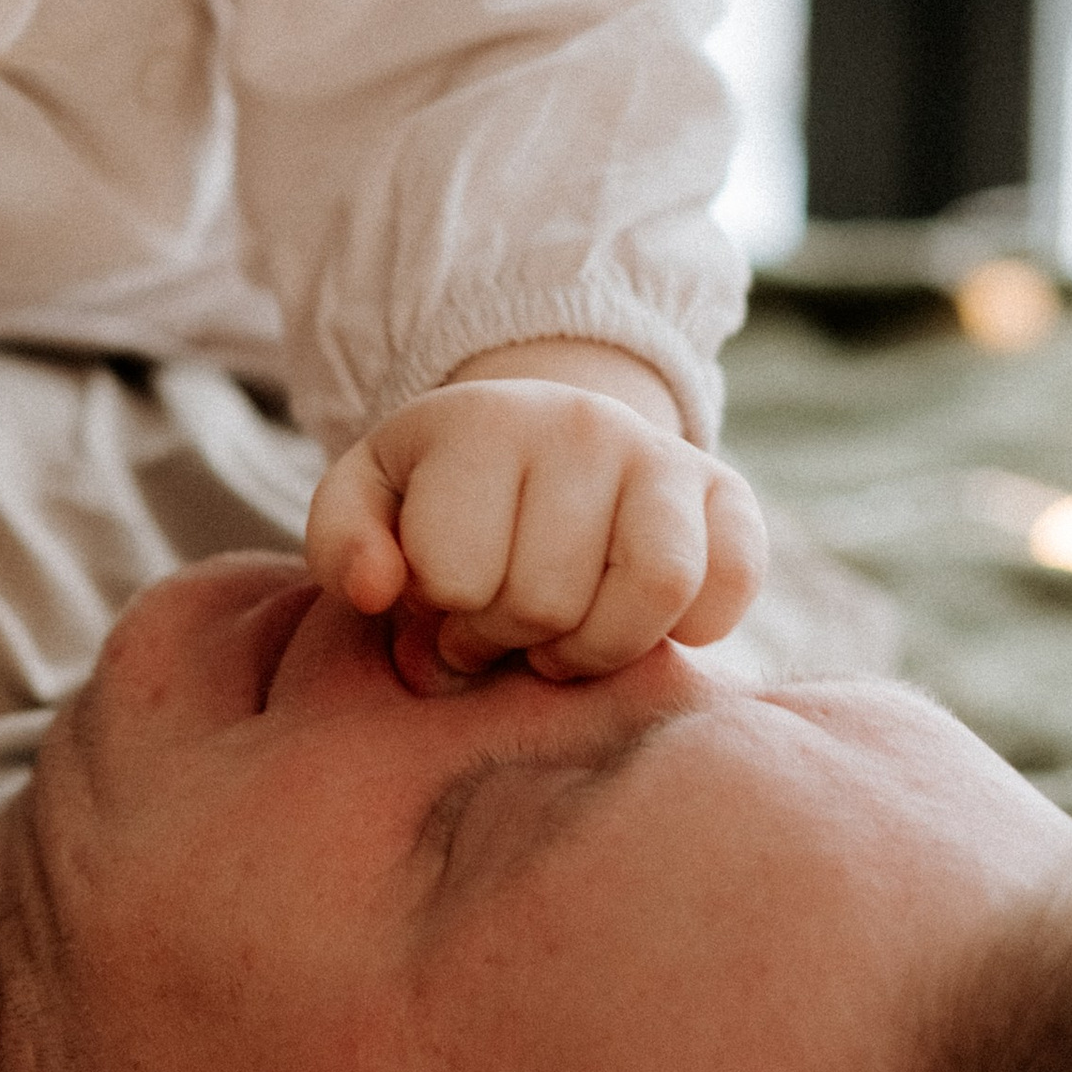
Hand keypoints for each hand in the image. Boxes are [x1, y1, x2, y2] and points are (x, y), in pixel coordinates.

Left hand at [304, 367, 765, 684]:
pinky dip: (689, 628)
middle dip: (511, 637)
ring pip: (652, 589)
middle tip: (498, 625)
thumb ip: (342, 544)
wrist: (539, 440)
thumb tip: (379, 590)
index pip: (455, 572)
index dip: (442, 611)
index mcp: (478, 423)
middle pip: (548, 597)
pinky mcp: (728, 495)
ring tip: (559, 643)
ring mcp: (661, 456)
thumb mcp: (365, 502)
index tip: (442, 599)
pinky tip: (634, 621)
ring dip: (597, 648)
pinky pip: (729, 585)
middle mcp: (579, 423)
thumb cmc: (439, 492)